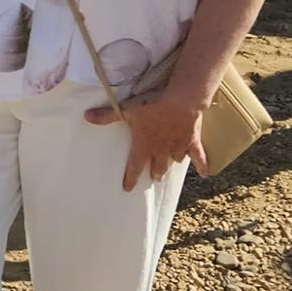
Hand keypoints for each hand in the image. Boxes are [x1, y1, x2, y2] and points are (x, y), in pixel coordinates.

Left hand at [83, 89, 205, 189]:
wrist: (180, 101)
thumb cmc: (151, 106)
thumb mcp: (125, 110)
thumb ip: (106, 116)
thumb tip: (86, 116)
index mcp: (143, 146)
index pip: (134, 167)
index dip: (130, 178)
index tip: (127, 189)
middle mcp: (160, 150)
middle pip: (157, 166)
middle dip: (154, 172)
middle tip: (153, 177)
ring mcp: (177, 147)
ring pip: (174, 161)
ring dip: (170, 164)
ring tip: (169, 168)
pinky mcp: (192, 141)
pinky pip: (199, 156)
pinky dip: (202, 165)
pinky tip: (205, 174)